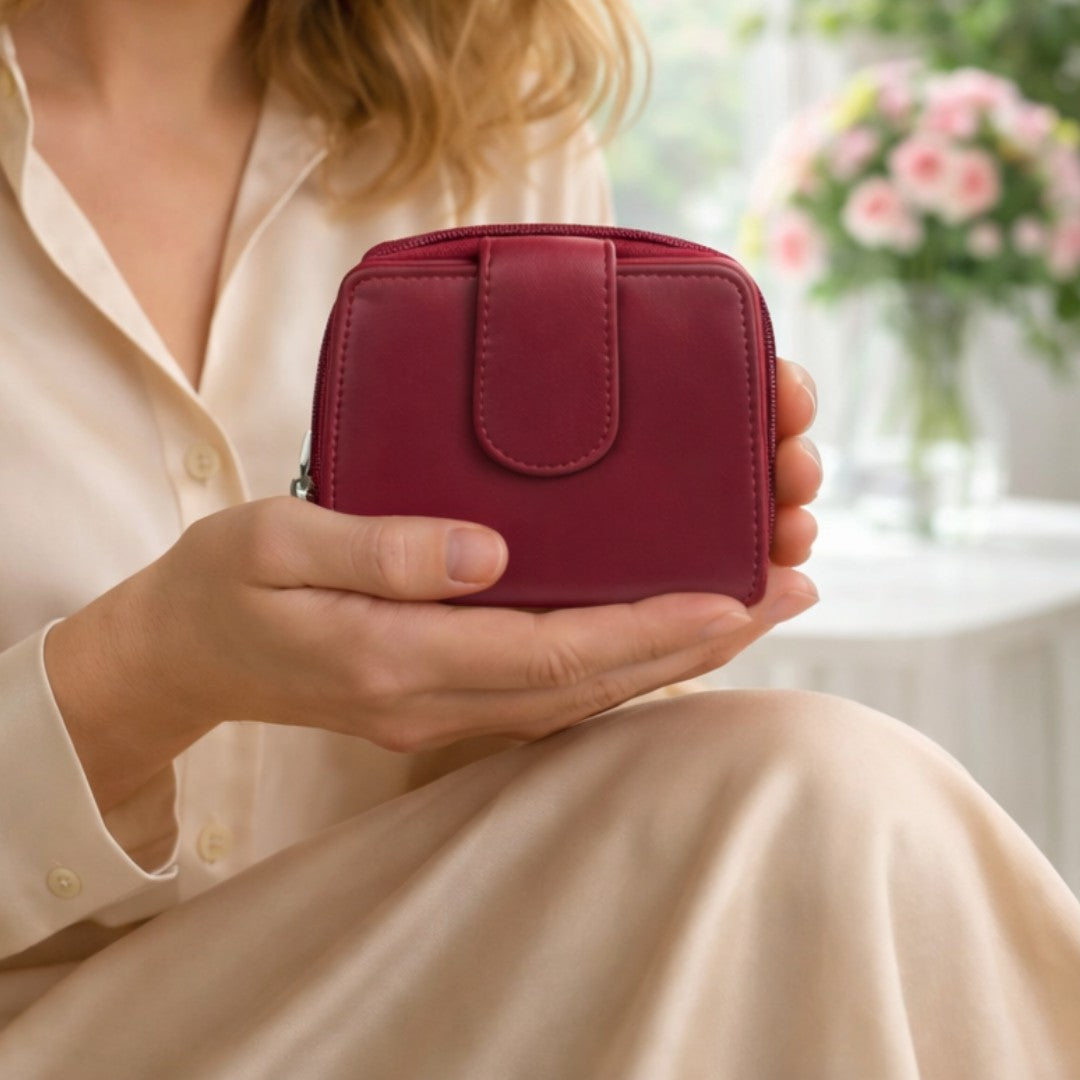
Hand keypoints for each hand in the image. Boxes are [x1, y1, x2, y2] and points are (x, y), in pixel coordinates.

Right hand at [46, 357, 820, 809]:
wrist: (180, 652)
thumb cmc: (221, 584)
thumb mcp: (277, 541)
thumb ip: (381, 547)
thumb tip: (489, 551)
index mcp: (398, 657)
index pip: (553, 651)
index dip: (650, 627)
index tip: (733, 594)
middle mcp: (435, 698)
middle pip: (593, 682)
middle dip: (696, 643)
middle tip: (785, 592)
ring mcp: (442, 708)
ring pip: (584, 693)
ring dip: (673, 655)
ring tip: (753, 607)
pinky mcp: (443, 694)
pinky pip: (554, 686)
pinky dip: (621, 661)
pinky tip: (663, 630)